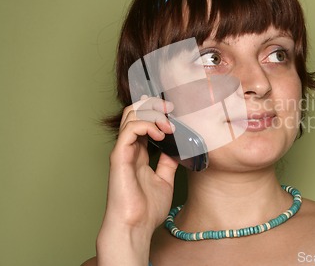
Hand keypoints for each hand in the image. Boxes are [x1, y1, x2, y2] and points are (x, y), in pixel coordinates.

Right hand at [97, 97, 177, 264]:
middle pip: (134, 112)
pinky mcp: (119, 156)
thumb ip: (168, 162)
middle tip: (171, 108)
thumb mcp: (165, 180)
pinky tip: (160, 134)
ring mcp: (122, 151)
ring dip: (152, 114)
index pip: (143, 121)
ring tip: (168, 125)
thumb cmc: (147, 209)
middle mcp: (129, 149)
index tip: (174, 110)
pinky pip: (129, 130)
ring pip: (130, 115)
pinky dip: (146, 125)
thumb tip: (178, 147)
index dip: (156, 110)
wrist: (135, 227)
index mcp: (138, 153)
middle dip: (153, 104)